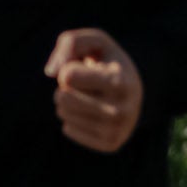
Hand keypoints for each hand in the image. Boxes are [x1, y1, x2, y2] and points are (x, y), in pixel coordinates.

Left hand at [46, 28, 143, 152]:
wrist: (135, 92)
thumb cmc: (108, 62)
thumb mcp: (96, 42)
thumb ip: (71, 42)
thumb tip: (51, 72)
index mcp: (120, 83)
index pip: (68, 77)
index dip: (69, 68)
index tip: (86, 68)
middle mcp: (121, 110)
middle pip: (63, 97)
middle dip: (66, 87)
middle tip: (84, 85)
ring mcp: (117, 131)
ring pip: (63, 113)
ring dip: (69, 102)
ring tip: (89, 97)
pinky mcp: (110, 144)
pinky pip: (68, 129)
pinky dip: (73, 118)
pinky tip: (92, 113)